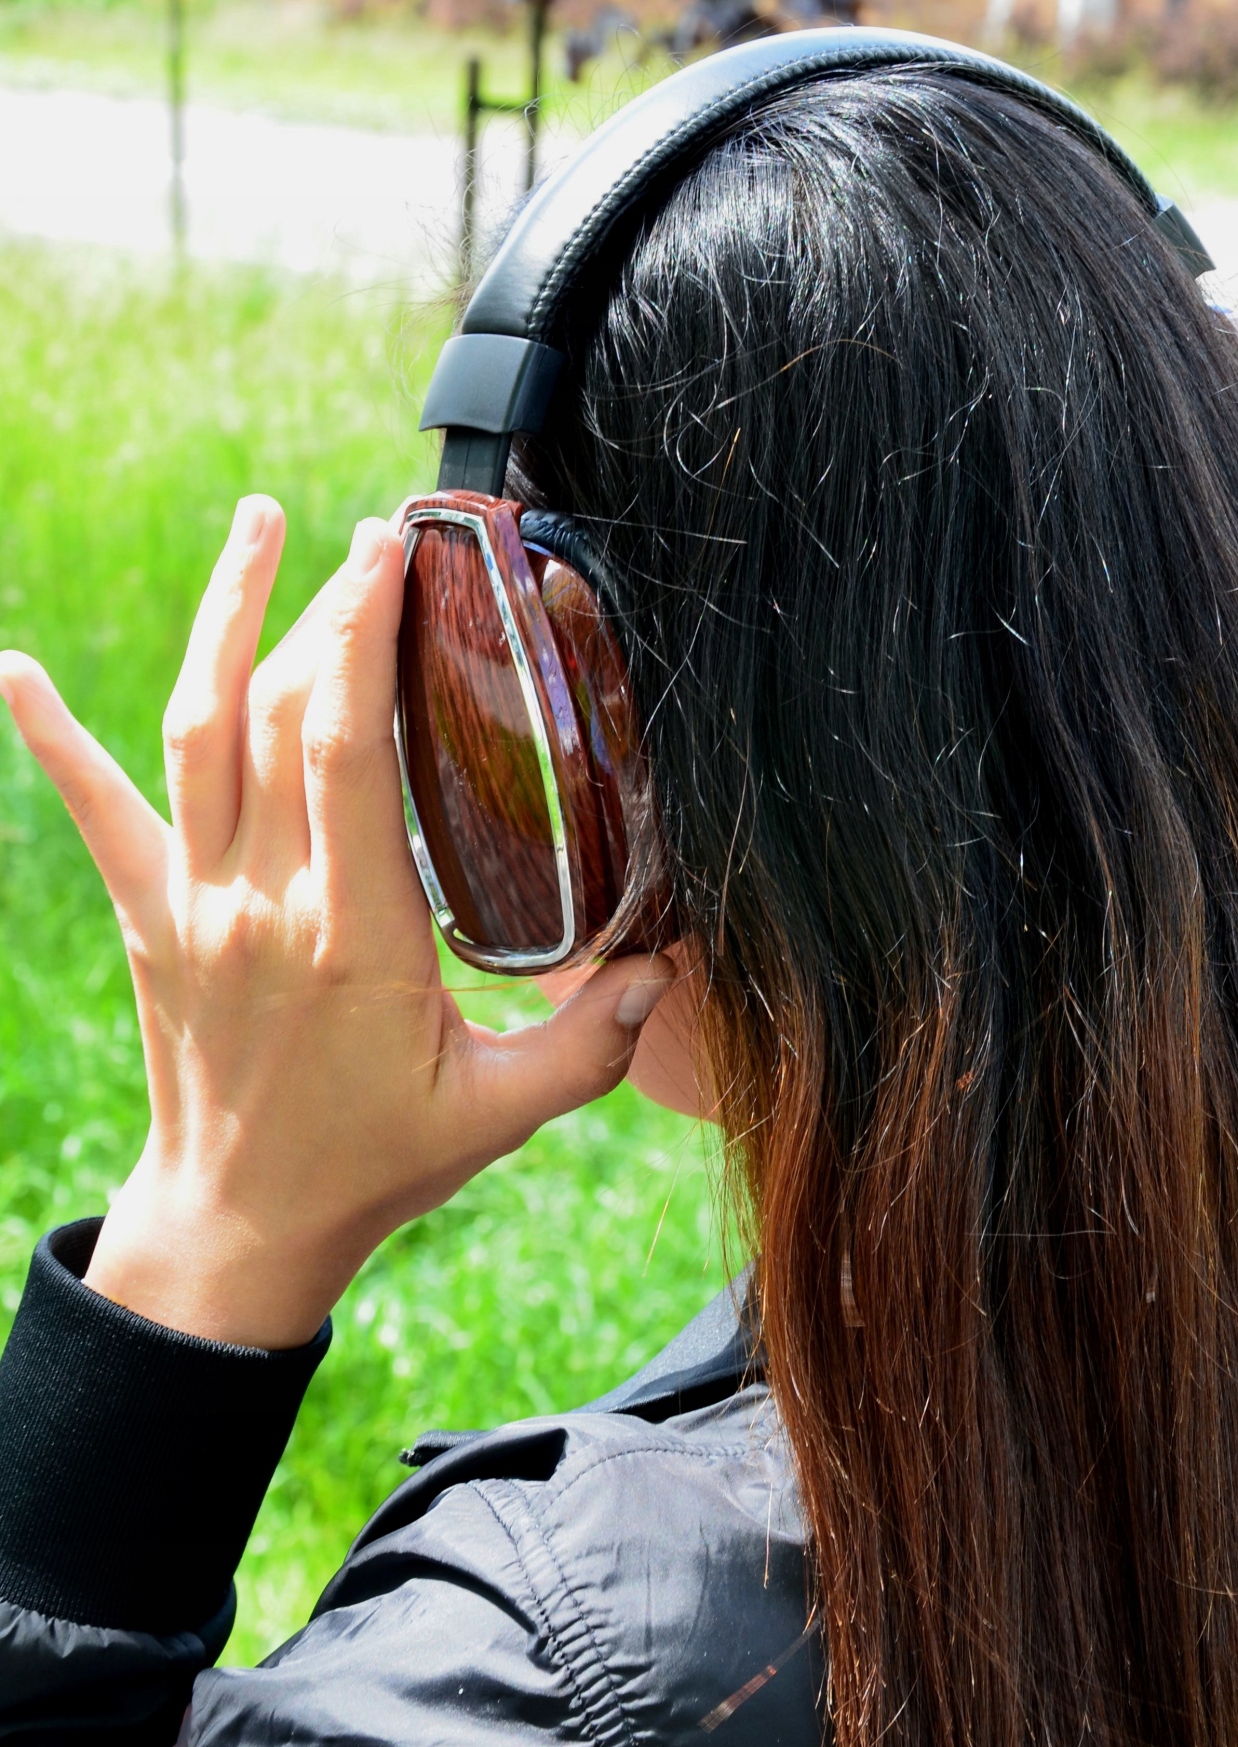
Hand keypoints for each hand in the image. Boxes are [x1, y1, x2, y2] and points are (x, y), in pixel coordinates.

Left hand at [0, 498, 674, 1349]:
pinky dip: (50, 735)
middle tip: (374, 536)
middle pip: (281, 713)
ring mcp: (194, 903)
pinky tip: (14, 665)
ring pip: (196, 728)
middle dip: (327, 606)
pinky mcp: (150, 917)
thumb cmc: (376, 1164)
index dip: (367, 639)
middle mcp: (262, 902)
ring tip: (260, 523)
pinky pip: (97, 809)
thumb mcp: (498, 1113)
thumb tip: (664, 969)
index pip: (349, 753)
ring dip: (224, 616)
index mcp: (352, 936)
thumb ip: (589, 1044)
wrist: (240, 1224)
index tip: (396, 558)